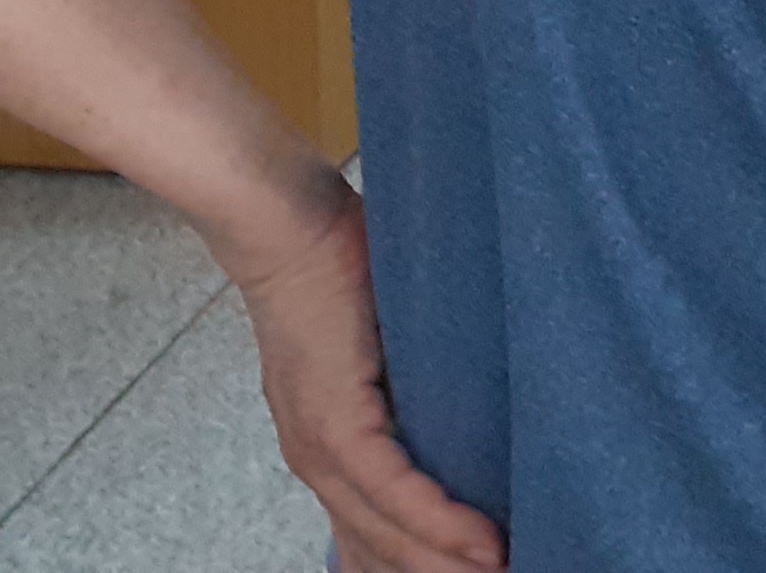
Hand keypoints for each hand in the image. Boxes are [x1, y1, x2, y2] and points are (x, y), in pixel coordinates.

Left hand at [220, 178, 505, 569]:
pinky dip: (435, 519)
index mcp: (326, 444)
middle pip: (378, 547)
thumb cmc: (342, 265)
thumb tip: (467, 396)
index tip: (470, 572)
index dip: (414, 561)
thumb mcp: (380, 341)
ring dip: (443, 563)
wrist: (287, 228)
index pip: (368, 530)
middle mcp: (317, 458)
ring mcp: (320, 443)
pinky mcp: (335, 418)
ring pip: (384, 531)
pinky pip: (388, 486)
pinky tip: (478, 545)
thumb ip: (407, 378)